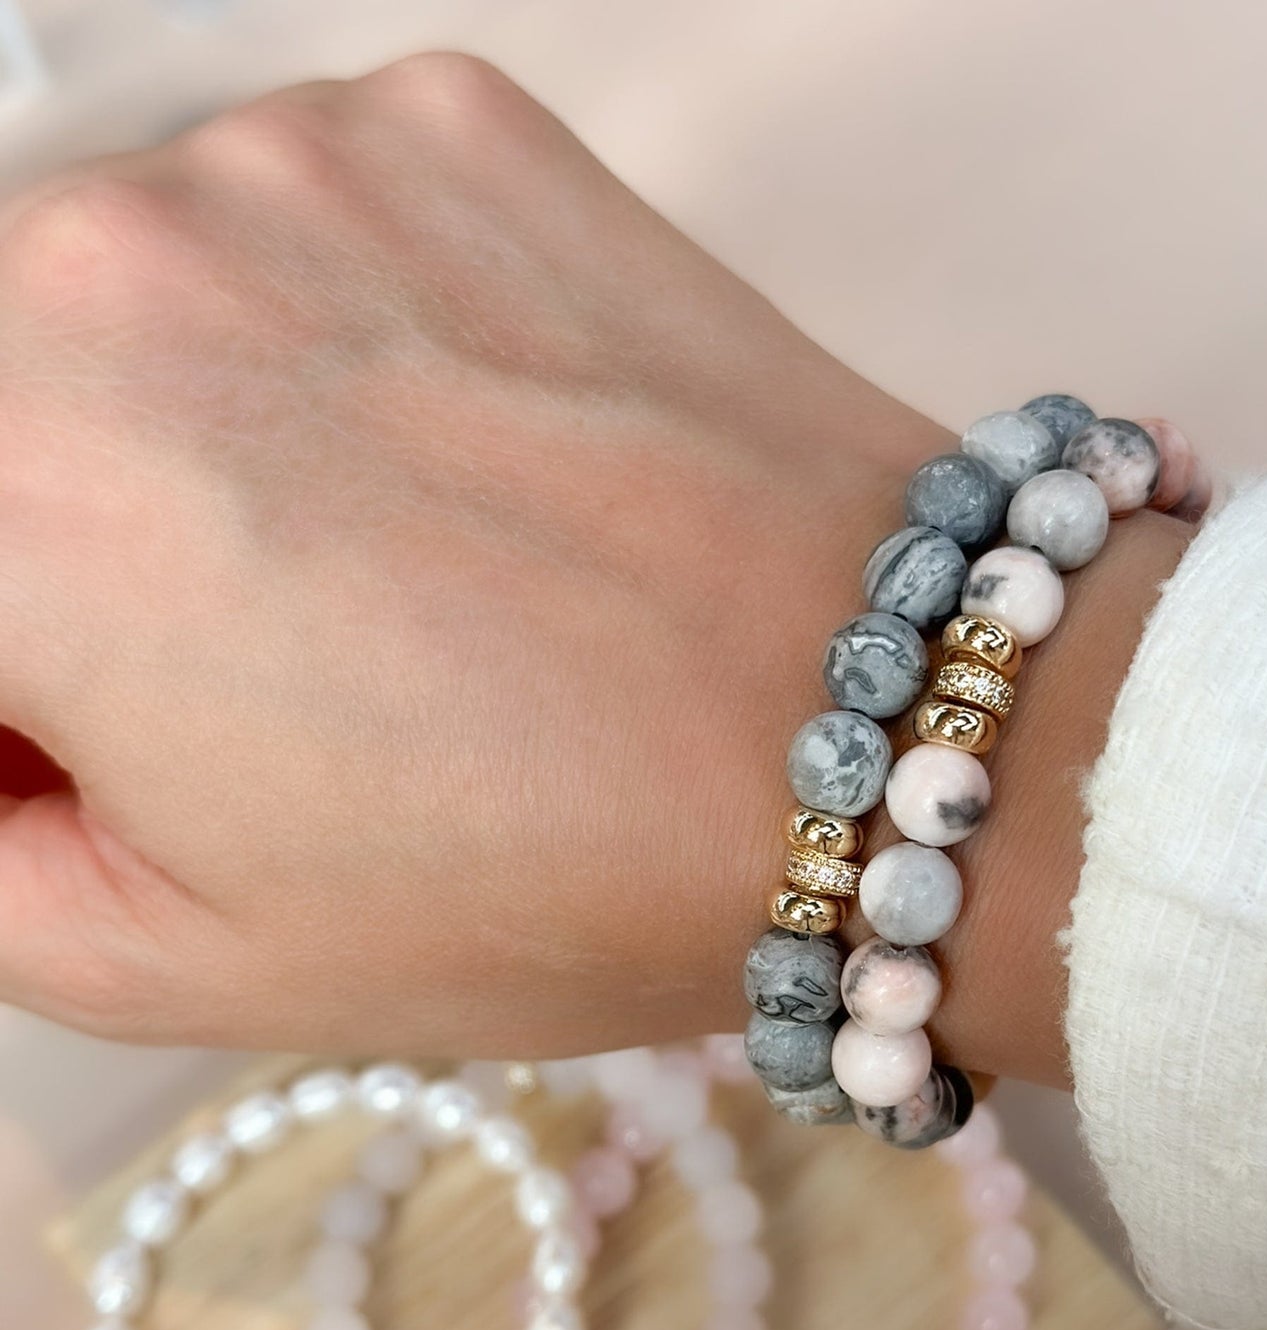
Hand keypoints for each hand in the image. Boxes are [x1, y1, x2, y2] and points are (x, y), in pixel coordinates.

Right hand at [0, 53, 1193, 1083]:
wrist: (863, 719)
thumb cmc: (548, 865)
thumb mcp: (180, 954)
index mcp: (10, 493)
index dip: (23, 687)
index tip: (93, 732)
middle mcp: (107, 260)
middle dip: (60, 540)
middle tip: (229, 651)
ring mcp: (294, 159)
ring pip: (131, 298)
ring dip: (186, 417)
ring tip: (378, 551)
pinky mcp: (446, 121)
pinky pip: (300, 221)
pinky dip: (331, 325)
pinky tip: (460, 441)